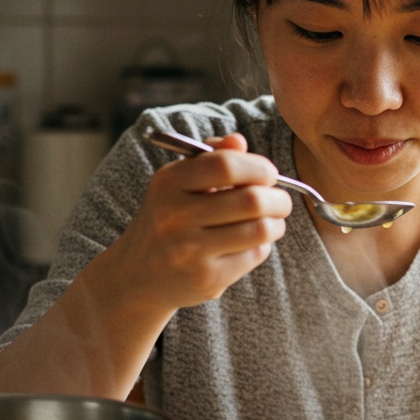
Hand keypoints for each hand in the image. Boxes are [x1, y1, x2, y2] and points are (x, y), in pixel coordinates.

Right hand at [115, 132, 292, 309]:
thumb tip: (238, 141)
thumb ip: (211, 157)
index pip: (226, 165)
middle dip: (278, 198)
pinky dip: (261, 246)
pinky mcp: (205, 279)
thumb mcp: (179, 183)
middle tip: (281, 201)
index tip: (268, 174)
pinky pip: (253, 255)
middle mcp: (175, 216)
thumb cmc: (169, 218)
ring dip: (276, 223)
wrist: (138, 275)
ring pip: (259, 230)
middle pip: (251, 200)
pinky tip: (250, 243)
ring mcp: (189, 251)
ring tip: (271, 221)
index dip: (259, 167)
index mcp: (169, 183)